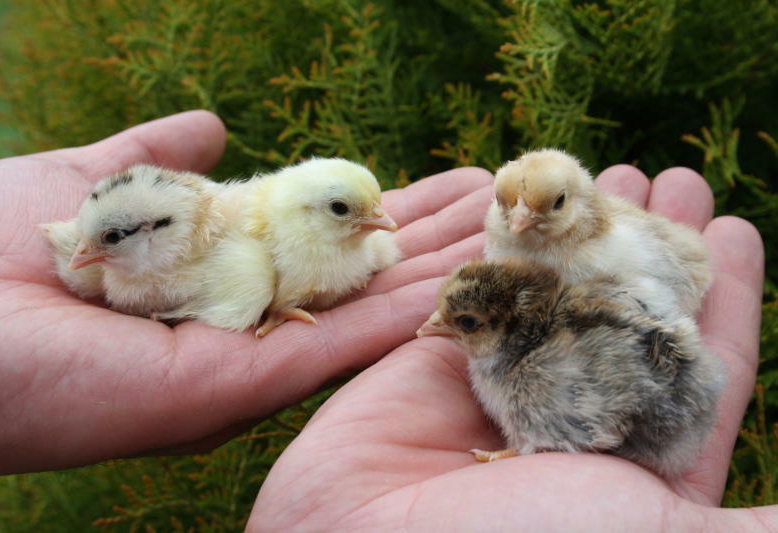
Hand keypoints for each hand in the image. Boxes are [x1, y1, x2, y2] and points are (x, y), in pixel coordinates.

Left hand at [0, 110, 493, 474]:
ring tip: (505, 235)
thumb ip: (159, 156)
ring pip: (363, 316)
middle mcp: (245, 320)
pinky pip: (333, 348)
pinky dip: (400, 316)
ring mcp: (246, 359)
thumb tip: (212, 126)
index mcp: (219, 270)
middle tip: (501, 202)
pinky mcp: (236, 388)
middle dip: (431, 238)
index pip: (320, 238)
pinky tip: (461, 281)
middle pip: (356, 278)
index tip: (443, 181)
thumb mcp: (98, 179)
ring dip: (437, 274)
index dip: (381, 209)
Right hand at [248, 166, 770, 530]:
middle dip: (657, 244)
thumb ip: (738, 523)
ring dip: (590, 231)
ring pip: (565, 288)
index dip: (725, 298)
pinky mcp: (455, 352)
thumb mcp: (660, 531)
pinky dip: (516, 242)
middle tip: (678, 179)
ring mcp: (515, 377)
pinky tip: (535, 199)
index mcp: (640, 456)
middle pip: (633, 310)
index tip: (735, 229)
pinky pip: (494, 285)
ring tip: (614, 170)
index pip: (703, 363)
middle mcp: (580, 411)